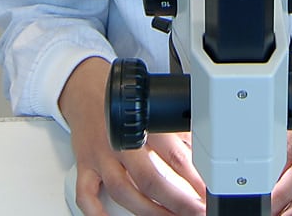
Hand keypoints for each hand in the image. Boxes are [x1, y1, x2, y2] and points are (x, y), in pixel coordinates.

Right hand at [59, 58, 204, 215]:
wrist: (85, 87)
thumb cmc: (122, 102)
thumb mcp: (153, 110)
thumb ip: (175, 133)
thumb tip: (202, 154)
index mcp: (142, 125)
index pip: (174, 156)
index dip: (194, 179)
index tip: (207, 193)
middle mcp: (120, 141)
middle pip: (149, 178)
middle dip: (176, 201)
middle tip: (195, 211)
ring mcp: (100, 156)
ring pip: (122, 189)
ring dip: (147, 210)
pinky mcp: (84, 166)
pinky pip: (85, 193)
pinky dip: (96, 212)